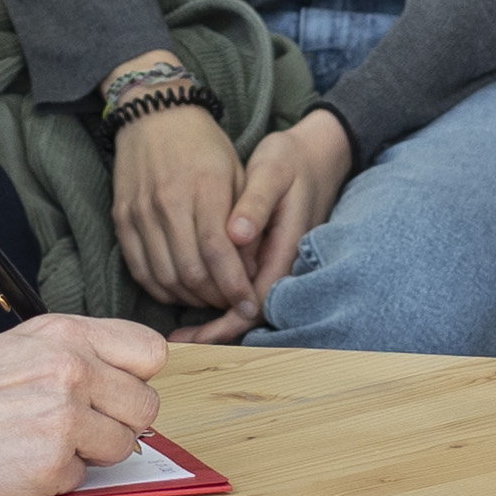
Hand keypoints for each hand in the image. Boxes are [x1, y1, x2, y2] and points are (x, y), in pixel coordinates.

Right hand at [0, 313, 167, 495]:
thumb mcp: (26, 342)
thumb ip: (83, 351)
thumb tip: (132, 381)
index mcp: (68, 335)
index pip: (151, 352)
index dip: (136, 377)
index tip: (117, 389)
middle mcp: (72, 371)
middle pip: (146, 407)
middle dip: (118, 421)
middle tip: (79, 424)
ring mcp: (64, 420)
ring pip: (122, 447)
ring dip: (90, 452)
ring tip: (46, 439)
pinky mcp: (51, 465)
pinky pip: (83, 477)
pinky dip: (57, 475)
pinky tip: (24, 458)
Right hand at [108, 95, 246, 314]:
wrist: (155, 114)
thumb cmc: (205, 146)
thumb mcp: (238, 173)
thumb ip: (246, 220)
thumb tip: (251, 271)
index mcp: (205, 188)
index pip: (219, 253)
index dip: (236, 287)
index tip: (251, 306)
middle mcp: (169, 202)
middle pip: (192, 272)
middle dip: (217, 298)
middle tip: (232, 304)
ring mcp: (141, 212)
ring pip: (166, 276)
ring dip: (190, 298)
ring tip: (209, 298)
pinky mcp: (122, 219)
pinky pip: (140, 270)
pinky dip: (161, 289)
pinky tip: (180, 290)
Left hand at [187, 110, 354, 344]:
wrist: (318, 153)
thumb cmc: (291, 159)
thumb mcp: (272, 170)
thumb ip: (255, 203)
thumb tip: (236, 234)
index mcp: (286, 246)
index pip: (256, 300)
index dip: (225, 322)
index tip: (193, 335)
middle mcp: (285, 262)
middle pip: (252, 313)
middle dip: (216, 331)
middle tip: (177, 342)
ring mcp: (278, 261)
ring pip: (249, 304)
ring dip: (218, 320)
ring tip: (182, 332)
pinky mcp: (270, 255)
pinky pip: (248, 287)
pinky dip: (223, 299)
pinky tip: (197, 299)